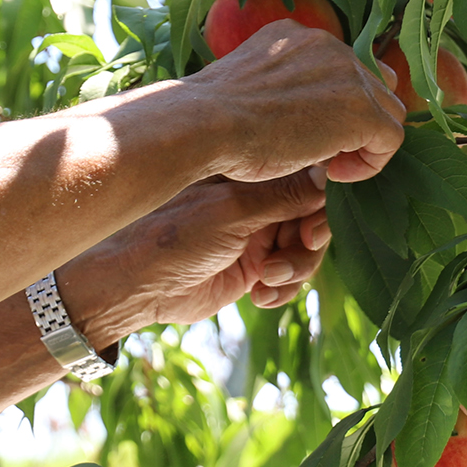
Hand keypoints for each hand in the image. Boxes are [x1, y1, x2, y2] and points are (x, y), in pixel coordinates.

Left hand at [58, 172, 331, 343]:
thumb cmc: (174, 236)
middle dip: (309, 238)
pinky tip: (259, 296)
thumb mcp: (232, 212)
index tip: (313, 224)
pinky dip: (283, 288)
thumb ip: (282, 196)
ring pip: (305, 247)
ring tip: (268, 277)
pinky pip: (289, 276)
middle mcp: (254, 198)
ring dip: (296, 266)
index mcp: (246, 171)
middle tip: (296, 252)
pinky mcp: (253, 266)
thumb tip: (328, 173)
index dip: (321, 199)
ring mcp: (255, 232)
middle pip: (311, 213)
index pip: (302, 174)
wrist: (138, 286)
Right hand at [188, 21, 405, 183]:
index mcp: (295, 34)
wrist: (203, 122)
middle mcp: (327, 42)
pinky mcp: (362, 108)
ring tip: (327, 167)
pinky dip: (370, 162)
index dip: (336, 104)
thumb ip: (282, 89)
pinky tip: (333, 174)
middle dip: (356, 121)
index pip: (341, 66)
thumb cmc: (210, 117)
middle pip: (372, 83)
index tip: (309, 134)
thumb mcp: (248, 88)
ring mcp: (348, 72)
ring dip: (362, 142)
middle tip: (322, 154)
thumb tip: (302, 118)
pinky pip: (390, 138)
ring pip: (386, 110)